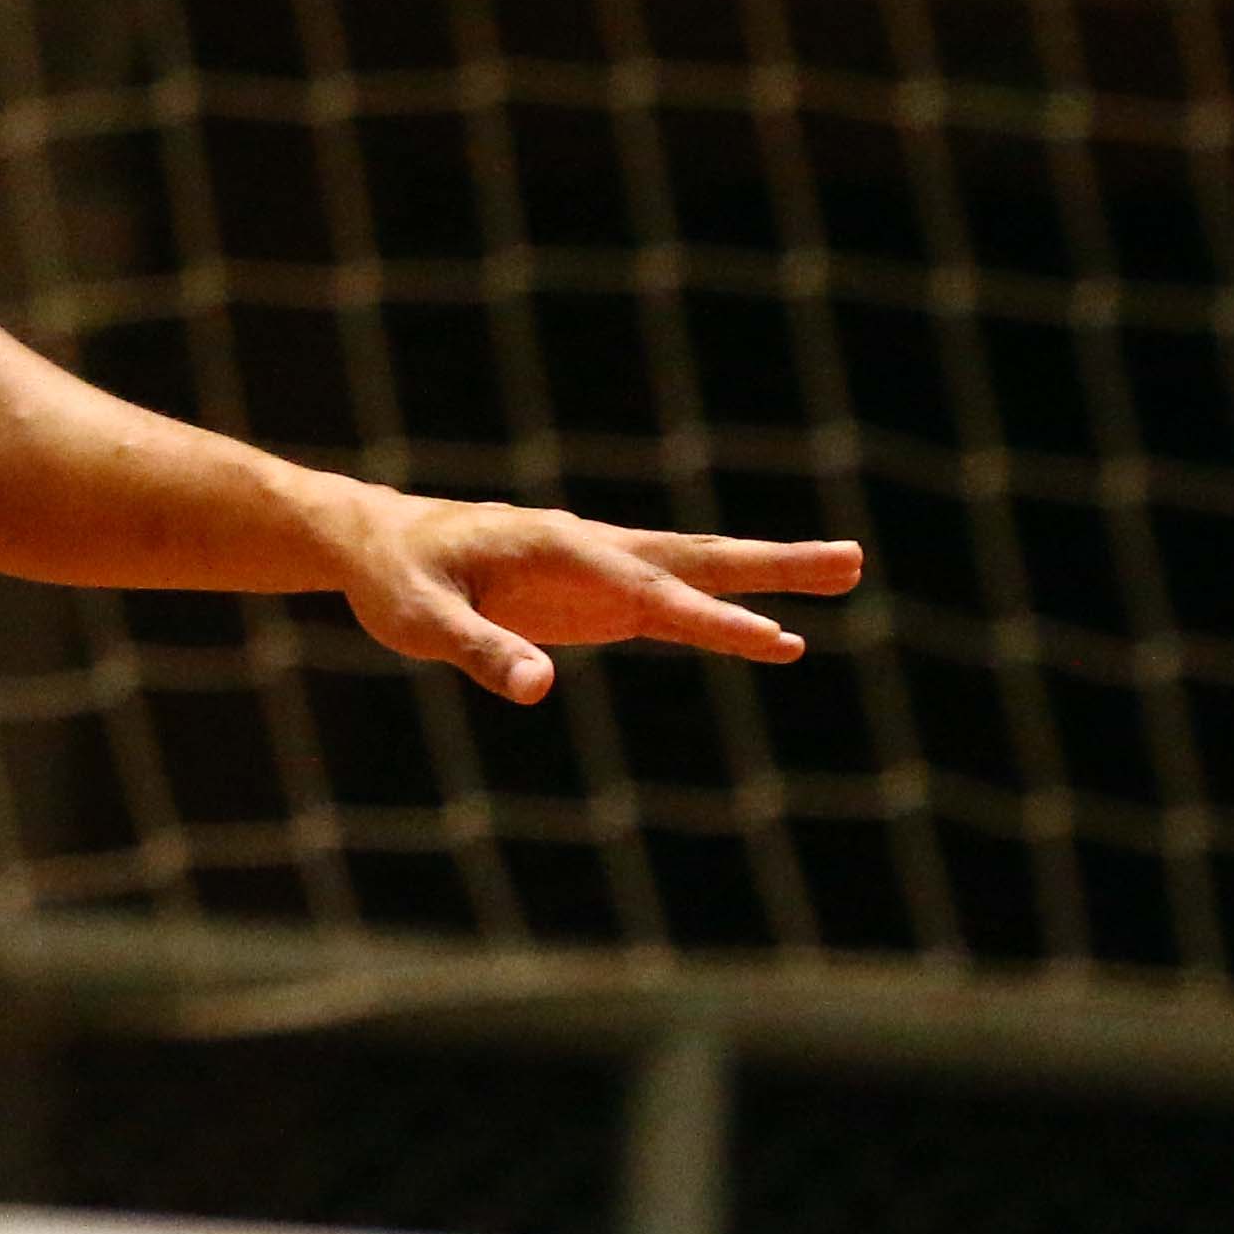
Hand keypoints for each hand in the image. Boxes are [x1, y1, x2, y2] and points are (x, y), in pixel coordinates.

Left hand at [335, 492, 863, 700]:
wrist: (380, 544)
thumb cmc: (398, 580)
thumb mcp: (421, 621)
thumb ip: (479, 651)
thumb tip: (538, 689)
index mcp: (557, 547)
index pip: (648, 589)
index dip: (712, 618)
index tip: (777, 638)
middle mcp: (591, 548)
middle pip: (696, 558)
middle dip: (775, 565)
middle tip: (853, 560)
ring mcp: (600, 568)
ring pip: (694, 571)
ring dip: (765, 577)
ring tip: (846, 571)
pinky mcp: (595, 596)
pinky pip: (672, 605)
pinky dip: (723, 615)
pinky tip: (772, 633)